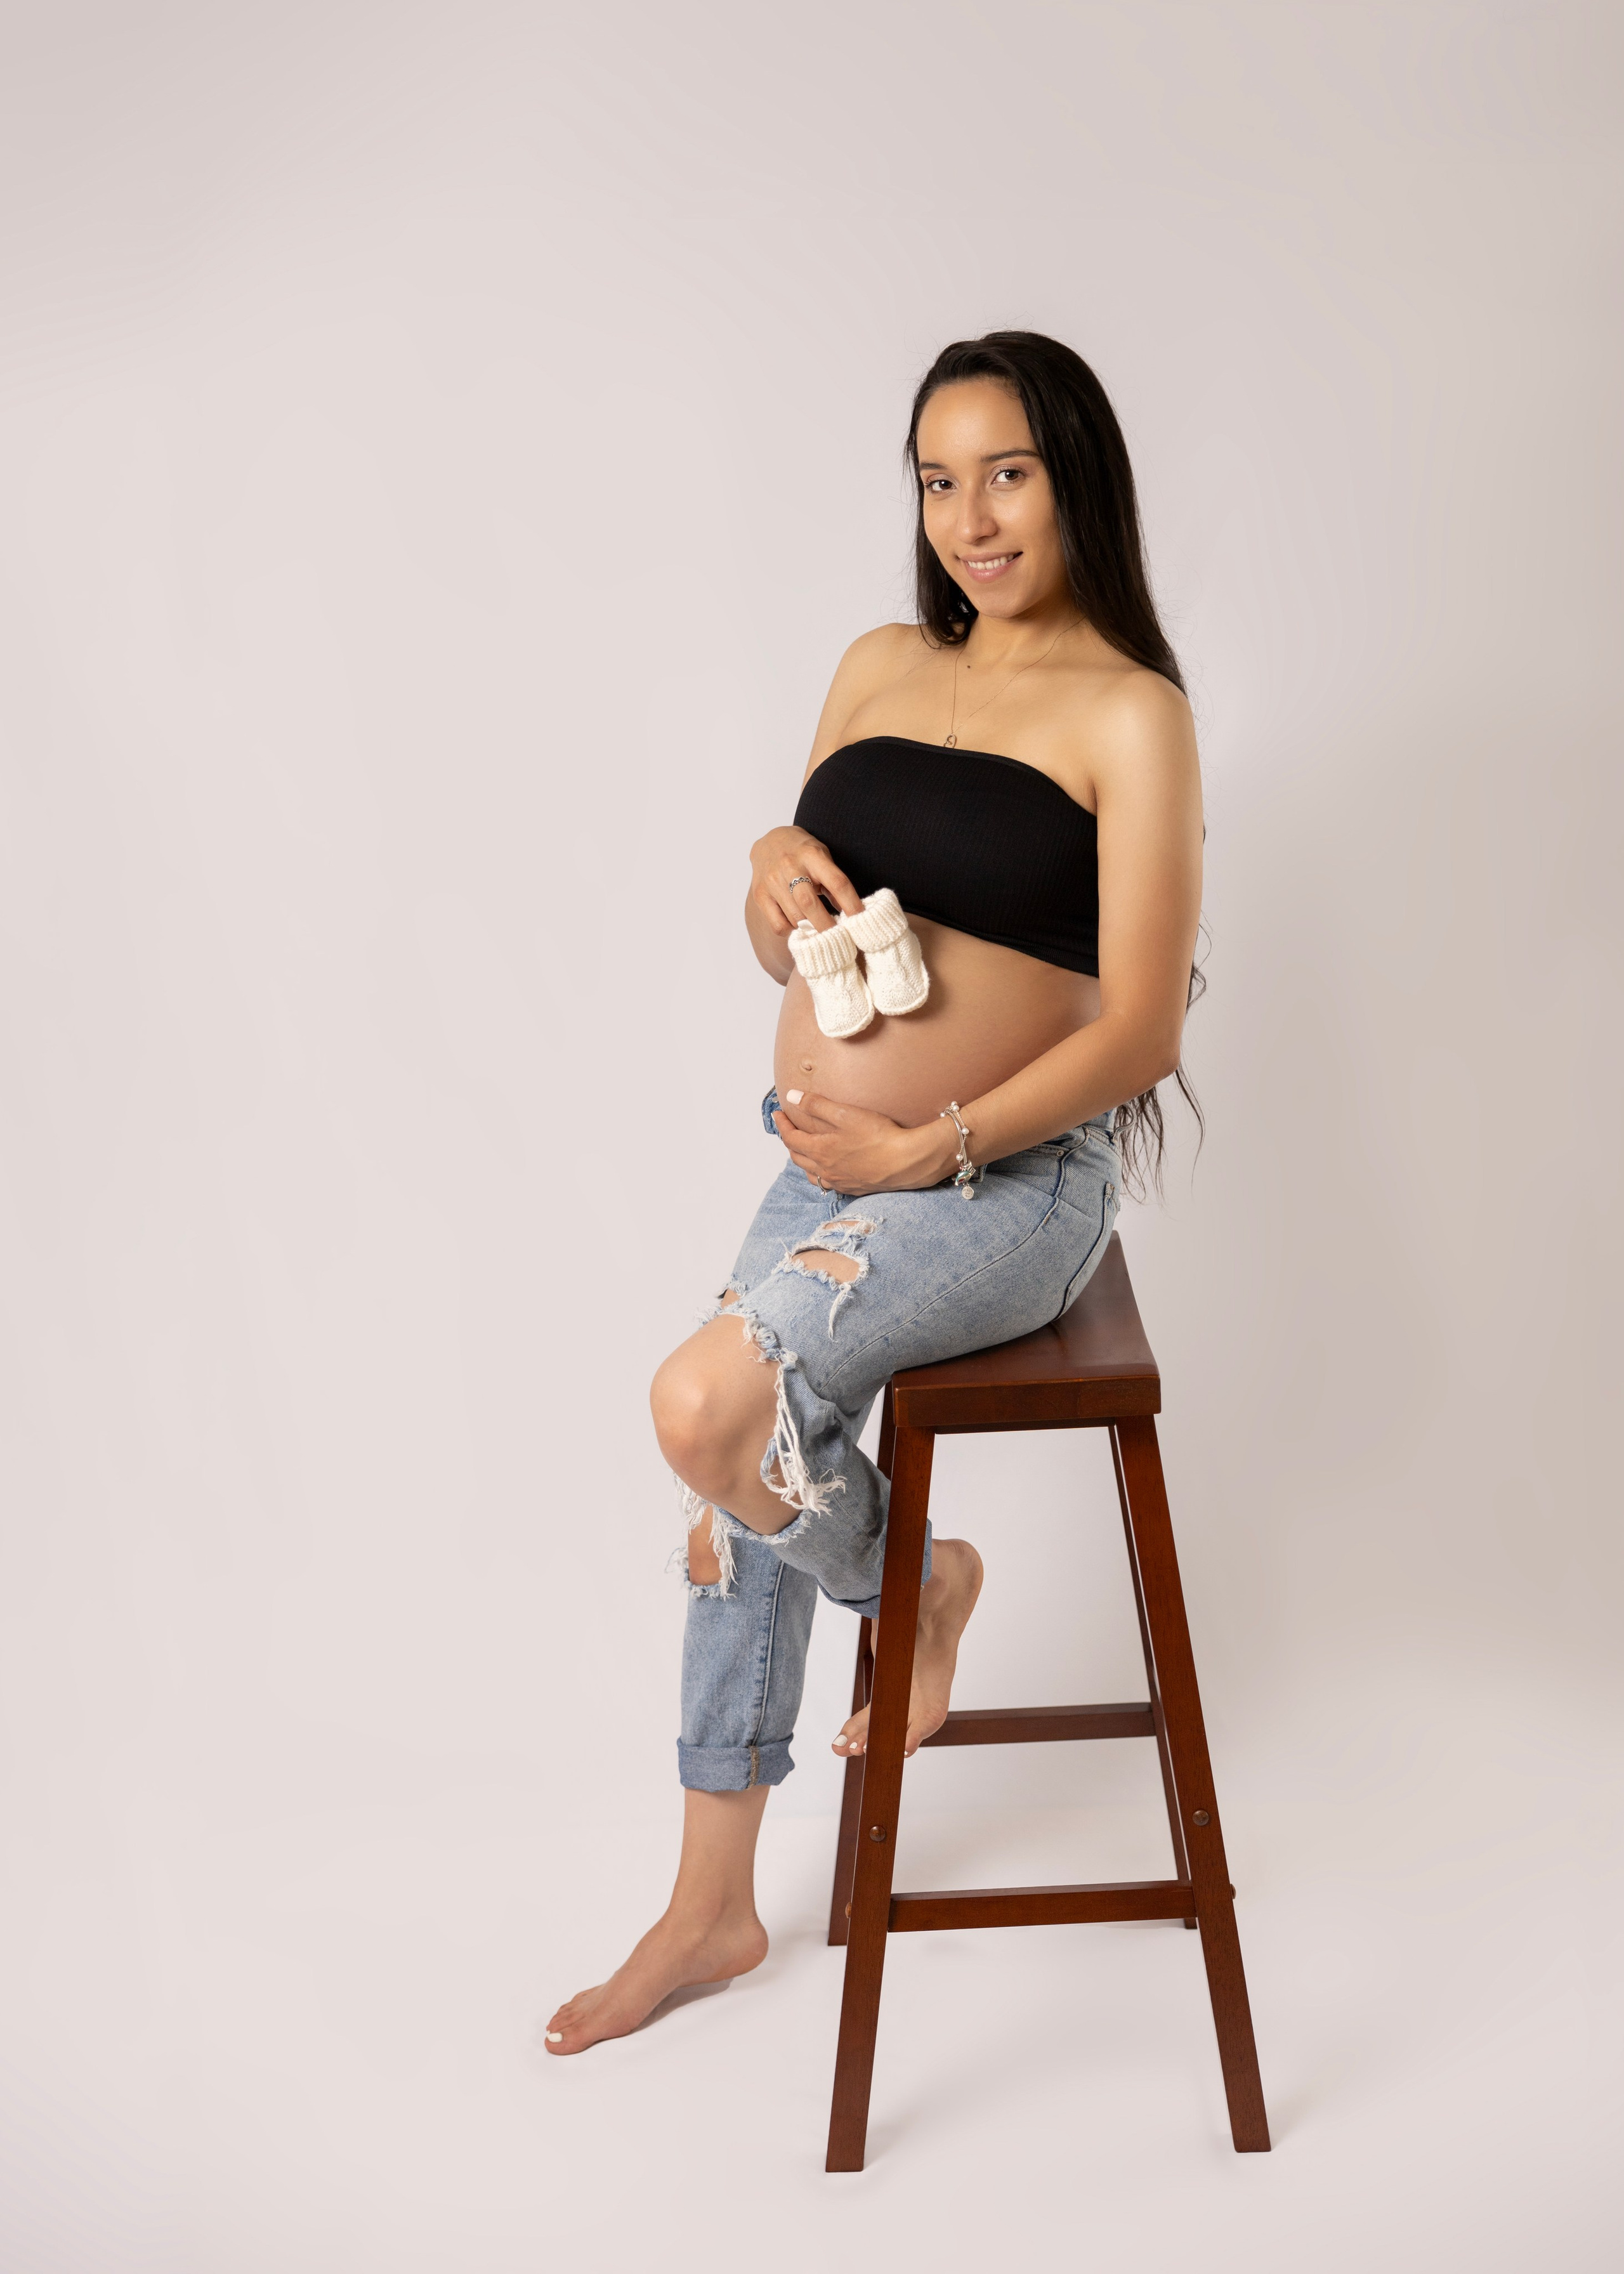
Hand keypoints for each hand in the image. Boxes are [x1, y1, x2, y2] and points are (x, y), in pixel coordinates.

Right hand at [749, 826, 862, 938]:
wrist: (770, 842)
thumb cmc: (803, 853)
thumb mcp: (823, 858)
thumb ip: (834, 883)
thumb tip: (851, 914)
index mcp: (812, 855)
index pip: (836, 882)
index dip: (851, 904)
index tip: (860, 920)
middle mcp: (790, 866)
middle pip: (810, 903)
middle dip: (827, 925)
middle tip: (839, 938)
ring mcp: (772, 881)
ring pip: (794, 917)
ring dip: (811, 929)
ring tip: (821, 934)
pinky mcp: (760, 895)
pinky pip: (778, 924)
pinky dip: (792, 932)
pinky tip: (799, 928)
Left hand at [773, 1090, 959, 1194]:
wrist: (906, 1162)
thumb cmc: (878, 1136)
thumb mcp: (844, 1114)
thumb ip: (816, 1105)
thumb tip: (792, 1097)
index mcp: (819, 1150)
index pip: (790, 1138)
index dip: (782, 1125)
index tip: (778, 1114)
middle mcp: (825, 1170)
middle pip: (797, 1157)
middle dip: (789, 1142)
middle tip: (789, 1130)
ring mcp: (839, 1181)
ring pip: (811, 1174)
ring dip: (803, 1161)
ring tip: (804, 1151)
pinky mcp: (854, 1188)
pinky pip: (829, 1183)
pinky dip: (821, 1174)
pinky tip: (829, 1169)